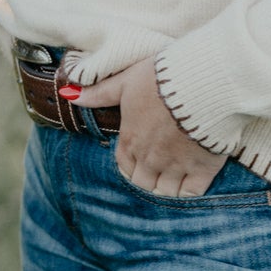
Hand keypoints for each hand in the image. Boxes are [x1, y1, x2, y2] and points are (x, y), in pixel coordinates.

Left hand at [68, 55, 225, 196]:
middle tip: (159, 168)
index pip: (124, 166)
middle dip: (148, 179)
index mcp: (130, 140)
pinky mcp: (203, 169)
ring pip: (165, 192)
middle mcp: (149, 159)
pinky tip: (193, 182)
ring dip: (167, 187)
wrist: (202, 82)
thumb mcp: (126, 81)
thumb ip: (98, 93)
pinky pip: (192, 193)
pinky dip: (189, 192)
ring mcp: (176, 166)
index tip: (140, 157)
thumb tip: (67, 93)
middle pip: (143, 184)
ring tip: (176, 176)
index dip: (131, 164)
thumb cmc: (162, 78)